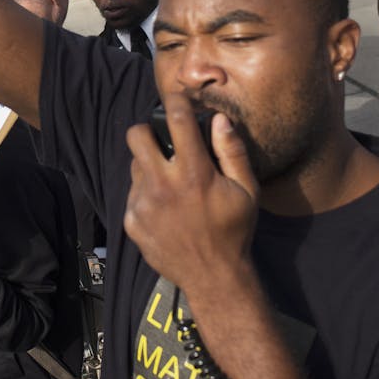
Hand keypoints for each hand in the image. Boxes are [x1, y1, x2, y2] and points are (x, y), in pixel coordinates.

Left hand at [124, 91, 258, 300]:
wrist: (214, 277)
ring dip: (149, 167)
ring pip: (134, 165)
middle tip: (163, 143)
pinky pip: (133, 194)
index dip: (176, 102)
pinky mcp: (132, 221)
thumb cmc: (234, 231)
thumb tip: (219, 119)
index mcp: (194, 173)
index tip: (177, 101)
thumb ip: (232, 151)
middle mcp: (163, 184)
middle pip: (136, 135)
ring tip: (170, 184)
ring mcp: (143, 203)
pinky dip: (146, 195)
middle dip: (148, 133)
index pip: (176, 119)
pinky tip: (165, 210)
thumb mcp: (246, 190)